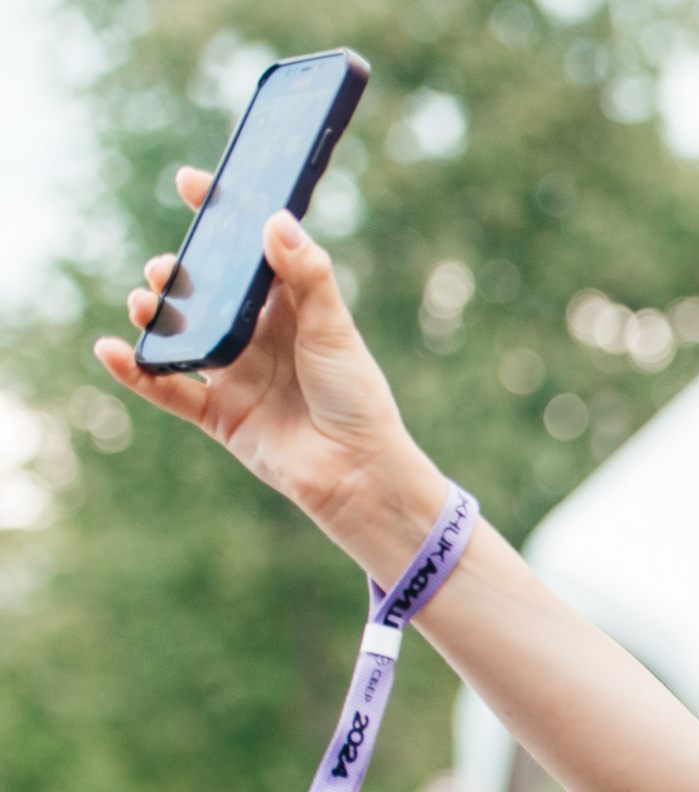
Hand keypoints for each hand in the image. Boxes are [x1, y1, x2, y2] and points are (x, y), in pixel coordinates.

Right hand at [94, 168, 447, 572]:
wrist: (358, 473)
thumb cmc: (356, 398)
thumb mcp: (333, 330)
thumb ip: (307, 277)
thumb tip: (275, 219)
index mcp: (290, 310)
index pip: (250, 253)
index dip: (223, 218)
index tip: (192, 183)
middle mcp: (257, 338)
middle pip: (204, 293)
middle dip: (179, 273)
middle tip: (170, 270)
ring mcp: (235, 376)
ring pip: (179, 335)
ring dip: (155, 315)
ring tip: (147, 303)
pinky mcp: (219, 415)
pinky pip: (167, 389)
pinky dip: (137, 371)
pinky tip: (112, 349)